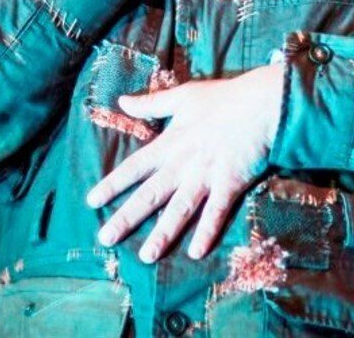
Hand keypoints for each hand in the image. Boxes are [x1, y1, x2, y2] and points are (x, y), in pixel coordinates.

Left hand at [84, 61, 284, 262]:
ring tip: (146, 257)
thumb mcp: (183, 96)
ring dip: (162, 234)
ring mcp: (206, 176)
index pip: (134, 167)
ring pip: (179, 210)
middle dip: (126, 217)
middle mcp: (183, 164)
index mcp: (170, 143)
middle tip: (105, 239)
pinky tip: (196, 253)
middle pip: (150, 194)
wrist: (262, 104)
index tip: (92, 202)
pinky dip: (206, 232)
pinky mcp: (230, 184)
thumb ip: (151, 103)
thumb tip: (122, 101)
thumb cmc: (224, 98)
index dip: (112, 184)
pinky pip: (216, 213)